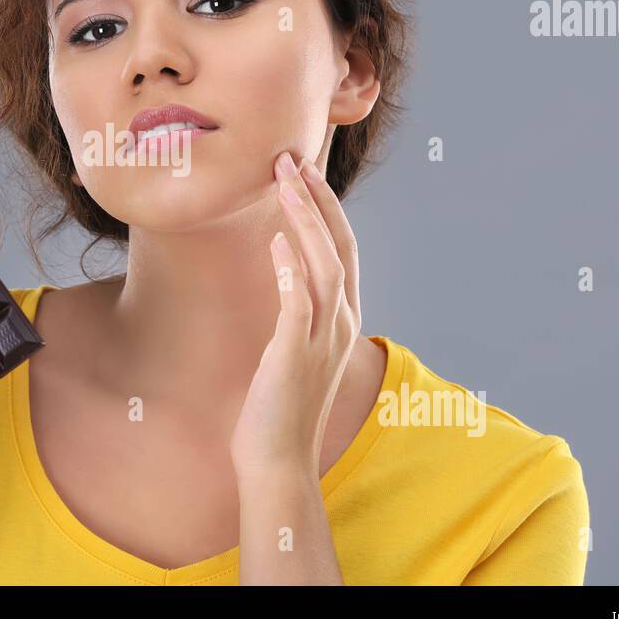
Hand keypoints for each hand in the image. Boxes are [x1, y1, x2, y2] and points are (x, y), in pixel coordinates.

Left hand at [229, 151, 362, 481]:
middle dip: (317, 199)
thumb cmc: (277, 405)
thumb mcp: (291, 344)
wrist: (278, 459)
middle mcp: (341, 323)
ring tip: (284, 182)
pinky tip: (276, 241)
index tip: (303, 172)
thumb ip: (294, 301)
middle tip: (292, 160)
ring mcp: (323, 339)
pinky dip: (291, 267)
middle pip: (339, 246)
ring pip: (323, 264)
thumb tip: (280, 251)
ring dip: (304, 219)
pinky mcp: (297, 354)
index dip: (325, 207)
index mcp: (341, 318)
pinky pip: (298, 301)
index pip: (341, 249)